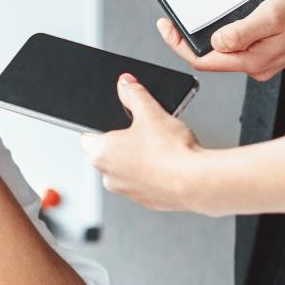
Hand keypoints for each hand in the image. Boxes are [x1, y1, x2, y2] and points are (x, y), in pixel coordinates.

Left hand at [80, 73, 200, 210]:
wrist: (197, 181)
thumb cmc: (171, 151)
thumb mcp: (151, 112)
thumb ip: (134, 94)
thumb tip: (126, 84)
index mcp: (100, 154)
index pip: (87, 136)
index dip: (100, 126)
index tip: (115, 122)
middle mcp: (108, 176)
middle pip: (109, 153)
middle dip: (124, 141)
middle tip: (143, 131)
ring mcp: (127, 191)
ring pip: (126, 170)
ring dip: (138, 159)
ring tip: (160, 147)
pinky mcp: (146, 201)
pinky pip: (144, 183)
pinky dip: (153, 174)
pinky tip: (169, 164)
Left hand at [156, 0, 284, 80]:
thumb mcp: (271, 14)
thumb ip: (241, 32)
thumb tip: (216, 42)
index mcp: (253, 60)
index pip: (202, 60)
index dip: (178, 46)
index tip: (166, 28)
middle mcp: (256, 66)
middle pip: (210, 59)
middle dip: (188, 43)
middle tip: (172, 25)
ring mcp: (262, 61)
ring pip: (224, 53)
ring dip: (206, 39)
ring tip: (192, 24)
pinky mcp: (267, 53)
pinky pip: (238, 48)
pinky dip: (224, 38)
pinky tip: (222, 25)